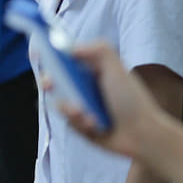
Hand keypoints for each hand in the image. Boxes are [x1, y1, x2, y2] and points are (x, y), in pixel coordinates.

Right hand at [50, 42, 163, 160]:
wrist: (143, 135)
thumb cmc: (132, 100)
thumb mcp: (117, 67)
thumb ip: (97, 49)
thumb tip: (68, 47)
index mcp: (93, 70)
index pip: (66, 58)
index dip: (51, 56)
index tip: (39, 54)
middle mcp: (86, 86)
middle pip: (56, 79)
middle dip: (50, 81)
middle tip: (49, 85)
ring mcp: (82, 106)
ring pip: (60, 102)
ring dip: (70, 109)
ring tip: (87, 115)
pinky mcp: (81, 125)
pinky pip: (68, 121)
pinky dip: (79, 123)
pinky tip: (94, 125)